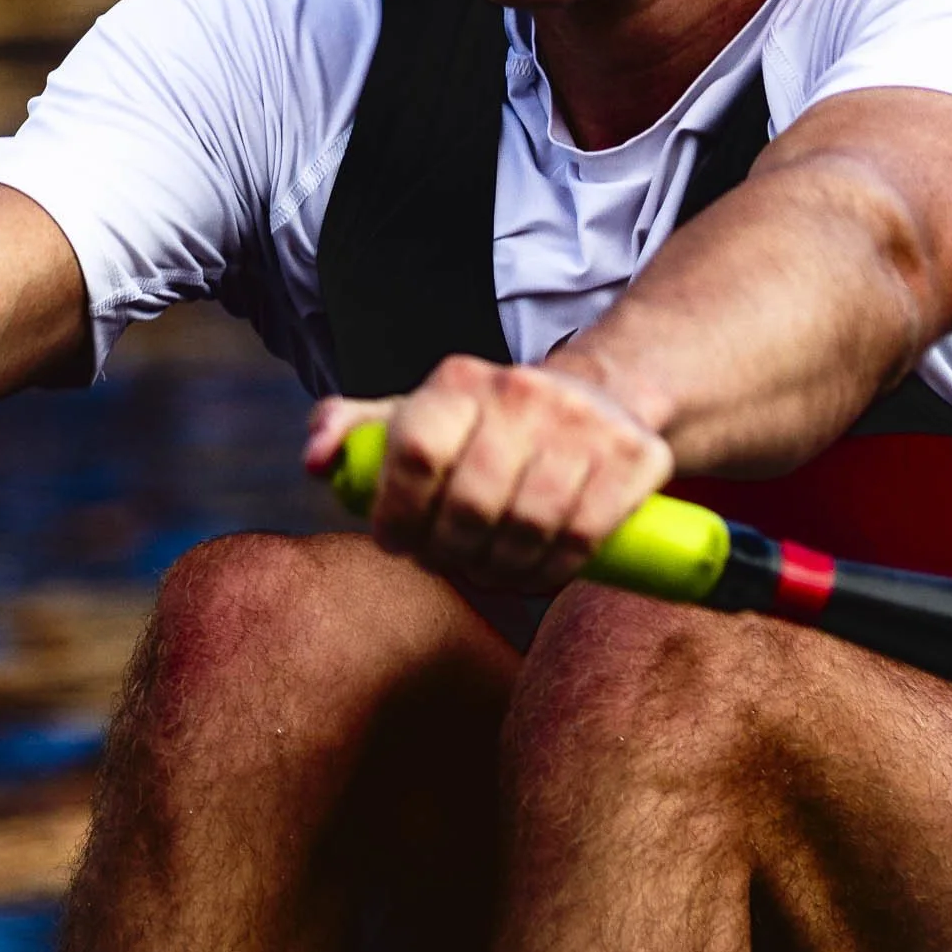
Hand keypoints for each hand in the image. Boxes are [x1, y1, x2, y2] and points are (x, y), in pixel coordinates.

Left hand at [304, 355, 674, 593]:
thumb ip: (352, 432)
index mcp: (458, 379)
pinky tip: (538, 572)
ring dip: (503, 569)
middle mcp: (522, 391)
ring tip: (491, 569)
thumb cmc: (488, 424)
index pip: (414, 453)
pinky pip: (585, 535)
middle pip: (471, 504)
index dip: (396, 514)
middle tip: (450, 561)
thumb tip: (316, 461)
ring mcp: (583, 421)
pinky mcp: (635, 455)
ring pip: (528, 526)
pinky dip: (555, 570)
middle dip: (451, 553)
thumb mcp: (417, 415)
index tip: (398, 542)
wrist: (599, 398)